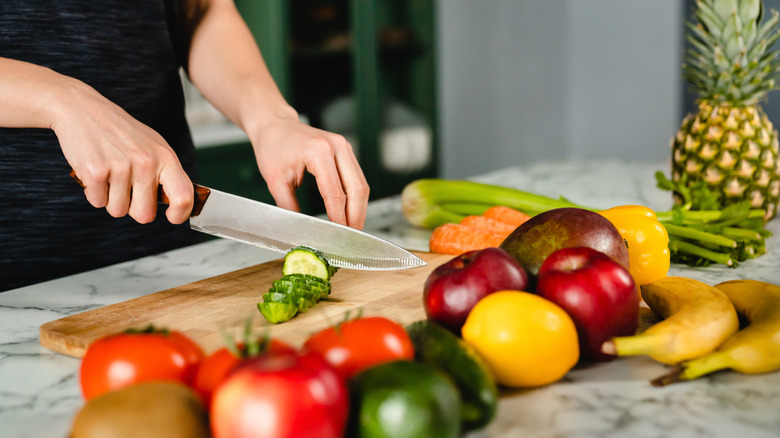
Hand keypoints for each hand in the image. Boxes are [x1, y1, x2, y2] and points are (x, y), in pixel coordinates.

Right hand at [52, 78, 193, 223]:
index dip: (180, 214)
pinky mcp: (95, 172)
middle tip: (127, 190)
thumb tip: (181, 203)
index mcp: (165, 157)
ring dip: (111, 199)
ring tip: (110, 174)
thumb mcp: (153, 145)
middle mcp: (146, 163)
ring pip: (118, 211)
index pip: (184, 196)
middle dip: (134, 209)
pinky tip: (96, 171)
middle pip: (145, 215)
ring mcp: (120, 167)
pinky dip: (94, 192)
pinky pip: (97, 202)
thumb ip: (166, 173)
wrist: (81, 109)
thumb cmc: (120, 131)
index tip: (172, 217)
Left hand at [249, 113, 368, 228]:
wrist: (274, 124)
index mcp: (318, 152)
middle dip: (355, 217)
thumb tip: (301, 229)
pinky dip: (355, 197)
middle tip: (350, 237)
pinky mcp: (346, 151)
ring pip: (361, 184)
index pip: (335, 193)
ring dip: (359, 209)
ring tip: (351, 228)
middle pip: (357, 189)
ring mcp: (344, 147)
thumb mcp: (275, 180)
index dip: (339, 217)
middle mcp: (337, 147)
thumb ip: (288, 206)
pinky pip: (357, 178)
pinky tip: (350, 212)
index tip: (338, 236)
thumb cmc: (272, 146)